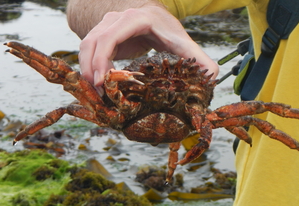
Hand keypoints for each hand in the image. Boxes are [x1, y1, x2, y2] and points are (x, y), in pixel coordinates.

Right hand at [77, 5, 218, 91]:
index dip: (103, 57)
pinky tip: (97, 85)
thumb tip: (212, 76)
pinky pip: (88, 49)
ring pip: (86, 44)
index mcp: (138, 18)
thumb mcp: (184, 44)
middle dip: (91, 68)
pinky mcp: (101, 33)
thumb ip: (200, 59)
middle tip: (98, 93)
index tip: (103, 81)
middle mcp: (118, 18)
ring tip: (96, 92)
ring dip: (86, 69)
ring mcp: (106, 24)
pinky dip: (88, 67)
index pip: (112, 34)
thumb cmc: (168, 31)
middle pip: (94, 40)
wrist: (154, 18)